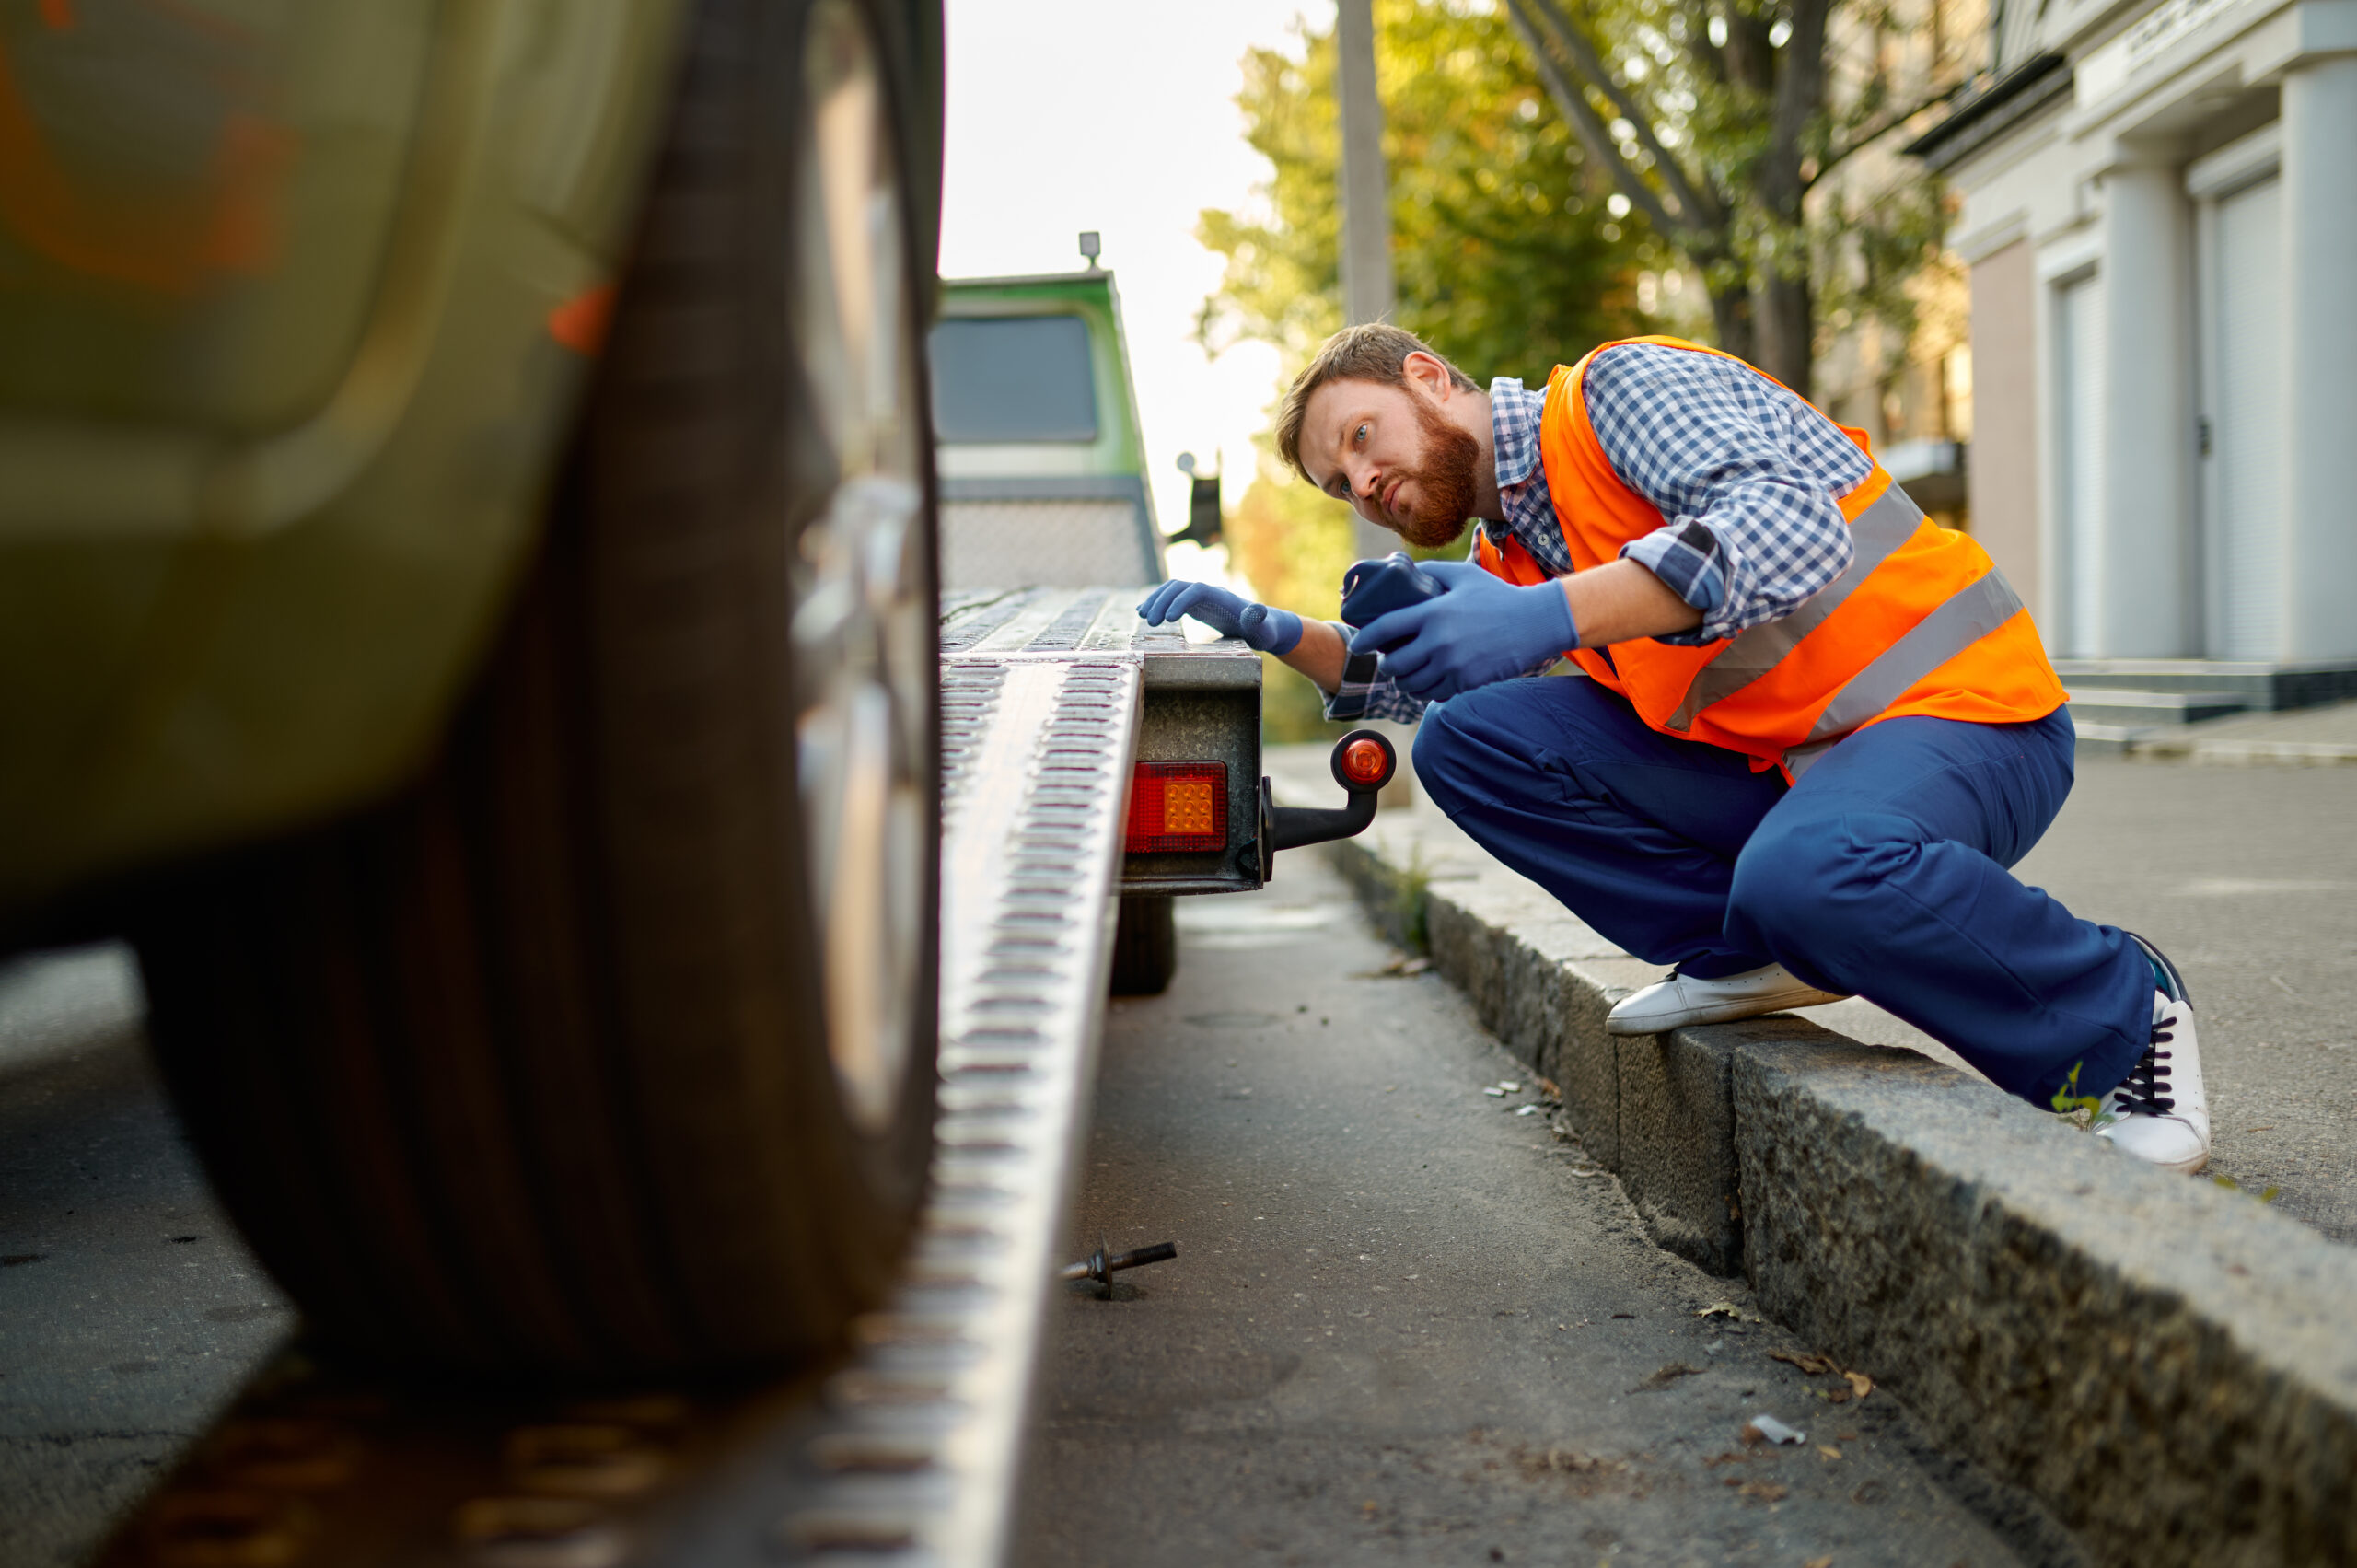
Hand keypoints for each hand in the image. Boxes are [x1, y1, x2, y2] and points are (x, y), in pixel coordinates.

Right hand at [1136, 580, 1303, 654]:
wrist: (1262, 626)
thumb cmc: (1263, 630)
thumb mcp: (1263, 629)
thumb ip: (1258, 620)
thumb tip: (1257, 610)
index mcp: (1222, 597)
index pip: (1196, 590)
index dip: (1181, 601)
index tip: (1169, 620)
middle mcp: (1209, 592)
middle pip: (1179, 587)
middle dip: (1162, 601)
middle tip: (1149, 622)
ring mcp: (1200, 597)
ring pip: (1172, 590)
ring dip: (1155, 600)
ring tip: (1141, 617)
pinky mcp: (1195, 605)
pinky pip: (1172, 598)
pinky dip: (1157, 603)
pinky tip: (1143, 612)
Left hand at [1346, 560, 1575, 700]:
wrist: (1535, 623)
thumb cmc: (1497, 596)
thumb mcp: (1463, 574)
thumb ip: (1430, 572)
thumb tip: (1401, 570)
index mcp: (1434, 613)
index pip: (1385, 628)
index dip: (1365, 638)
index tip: (1356, 643)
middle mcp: (1439, 643)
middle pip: (1394, 664)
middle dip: (1385, 664)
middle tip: (1387, 658)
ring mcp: (1453, 666)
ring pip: (1411, 685)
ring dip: (1402, 681)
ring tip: (1404, 672)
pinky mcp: (1466, 682)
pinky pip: (1433, 694)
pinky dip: (1424, 690)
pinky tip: (1425, 681)